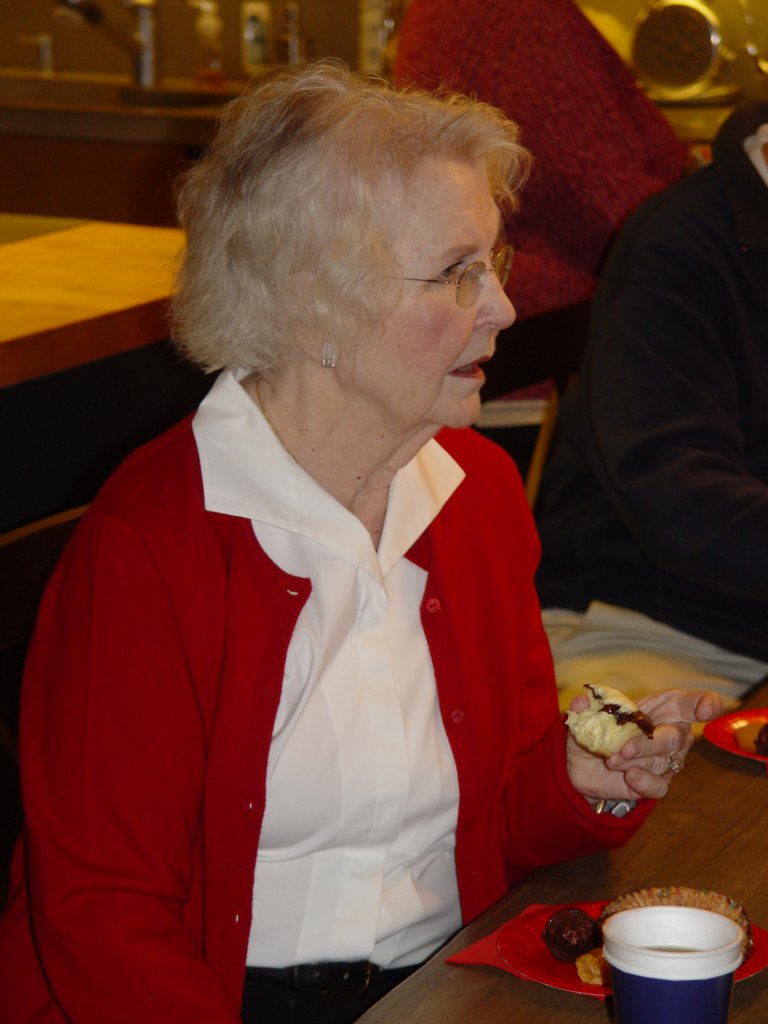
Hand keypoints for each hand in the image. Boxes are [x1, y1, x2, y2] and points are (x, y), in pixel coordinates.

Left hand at [566, 689, 723, 804]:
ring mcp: (667, 760)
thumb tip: (581, 700)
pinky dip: (644, 780)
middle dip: (651, 743)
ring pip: (661, 761)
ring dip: (634, 761)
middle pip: (676, 737)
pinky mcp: (657, 782)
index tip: (706, 709)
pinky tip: (629, 776)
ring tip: (611, 760)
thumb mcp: (586, 716)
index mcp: (661, 708)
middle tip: (624, 749)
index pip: (690, 703)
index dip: (703, 703)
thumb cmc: (597, 730)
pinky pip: (659, 785)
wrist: (583, 765)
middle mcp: (671, 733)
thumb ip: (584, 707)